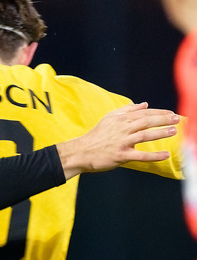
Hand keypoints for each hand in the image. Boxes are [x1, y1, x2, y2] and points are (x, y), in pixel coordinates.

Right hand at [56, 102, 178, 178]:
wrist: (81, 152)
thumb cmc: (96, 136)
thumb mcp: (109, 118)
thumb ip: (127, 110)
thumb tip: (144, 104)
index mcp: (120, 119)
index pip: (143, 113)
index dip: (158, 112)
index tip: (171, 113)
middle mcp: (122, 129)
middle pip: (146, 121)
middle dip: (163, 119)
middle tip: (177, 119)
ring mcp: (122, 142)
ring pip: (145, 135)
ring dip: (161, 133)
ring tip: (174, 131)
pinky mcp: (121, 156)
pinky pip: (141, 155)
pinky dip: (154, 155)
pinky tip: (165, 155)